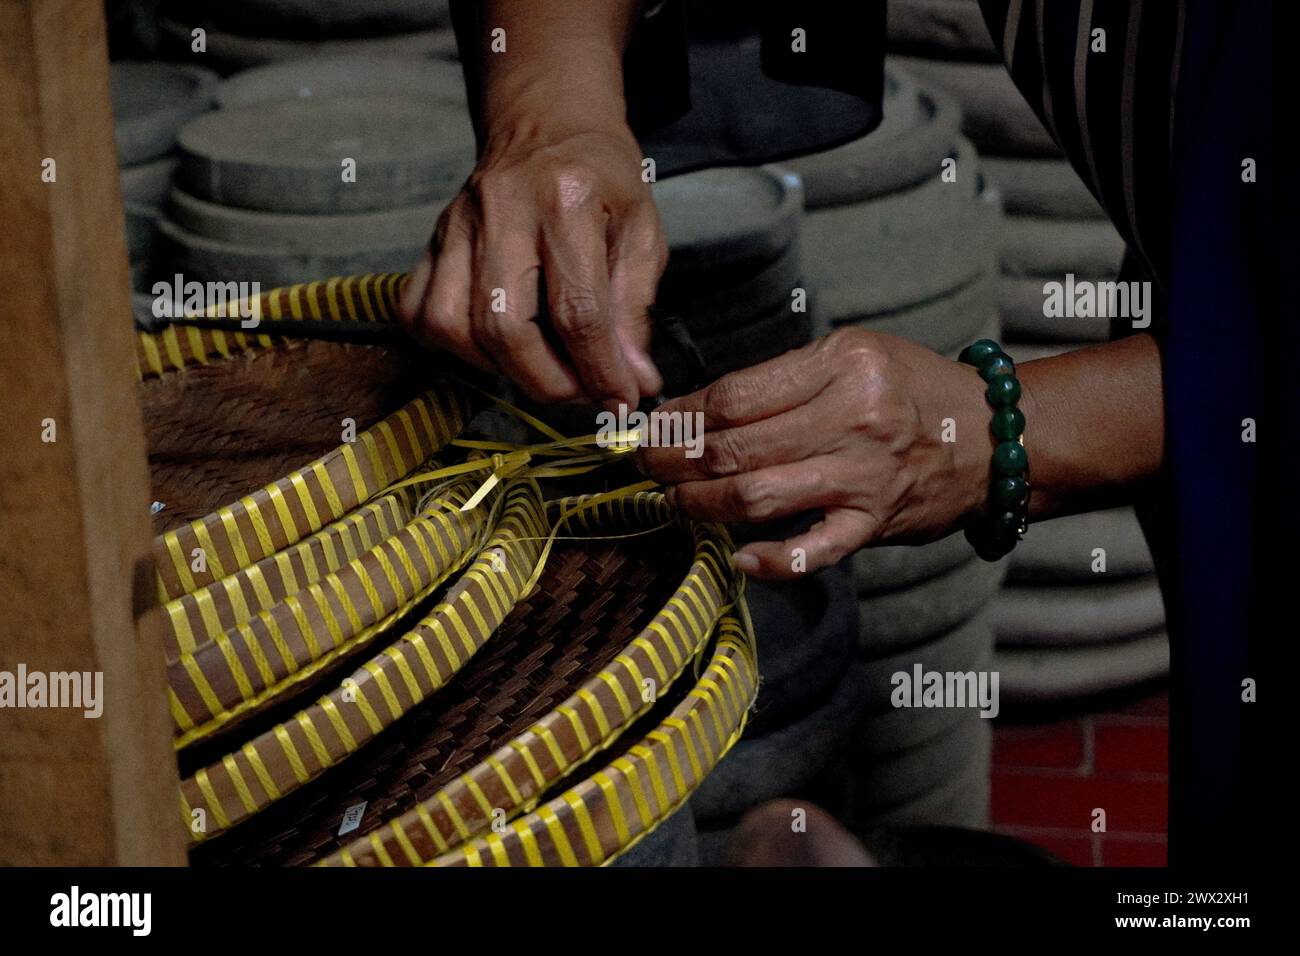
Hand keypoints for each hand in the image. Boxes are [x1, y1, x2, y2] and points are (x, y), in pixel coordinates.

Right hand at [400, 109, 665, 406]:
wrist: (547, 123)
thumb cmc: (601, 178)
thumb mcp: (642, 232)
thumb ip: (636, 310)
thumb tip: (633, 382)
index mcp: (566, 199)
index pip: (577, 310)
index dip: (599, 370)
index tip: (621, 401)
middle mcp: (502, 209)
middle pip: (504, 326)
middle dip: (547, 381)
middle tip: (581, 391)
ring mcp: (456, 223)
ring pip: (453, 326)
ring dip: (500, 369)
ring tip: (542, 367)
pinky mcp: (430, 239)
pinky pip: (419, 313)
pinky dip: (453, 346)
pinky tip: (495, 345)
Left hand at [636, 328, 1002, 579]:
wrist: (995, 436)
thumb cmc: (913, 389)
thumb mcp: (854, 354)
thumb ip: (786, 377)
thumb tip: (701, 407)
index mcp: (841, 365)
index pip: (735, 396)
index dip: (681, 415)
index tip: (655, 424)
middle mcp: (853, 418)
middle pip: (735, 447)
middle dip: (674, 460)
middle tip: (645, 465)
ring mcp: (864, 476)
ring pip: (758, 496)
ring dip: (701, 504)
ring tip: (674, 501)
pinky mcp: (876, 522)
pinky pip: (815, 551)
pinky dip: (774, 561)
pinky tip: (740, 559)